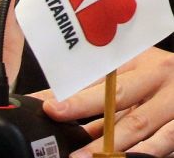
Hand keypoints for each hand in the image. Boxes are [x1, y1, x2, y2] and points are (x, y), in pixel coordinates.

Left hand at [33, 46, 173, 156]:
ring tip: (83, 157)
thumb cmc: (166, 79)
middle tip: (56, 119)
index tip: (47, 104)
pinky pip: (166, 140)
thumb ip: (108, 91)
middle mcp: (157, 77)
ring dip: (110, 144)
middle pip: (117, 94)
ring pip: (139, 123)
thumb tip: (60, 104)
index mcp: (140, 61)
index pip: (101, 74)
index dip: (74, 90)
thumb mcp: (140, 75)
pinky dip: (147, 152)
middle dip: (84, 107)